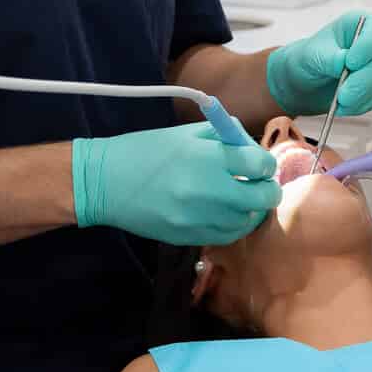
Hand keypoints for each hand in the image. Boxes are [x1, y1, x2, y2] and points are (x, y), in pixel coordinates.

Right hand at [73, 123, 279, 245]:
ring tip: (238, 198)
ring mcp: (199, 218)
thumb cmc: (145, 150)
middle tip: (257, 184)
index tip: (258, 164)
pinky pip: (226, 236)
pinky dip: (232, 225)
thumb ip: (223, 137)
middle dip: (266, 189)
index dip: (265, 164)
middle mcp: (209, 190)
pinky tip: (224, 213)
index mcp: (208, 157)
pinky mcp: (189, 237)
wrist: (105, 182)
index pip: (260, 164)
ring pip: (247, 221)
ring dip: (249, 209)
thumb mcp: (185, 134)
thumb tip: (251, 147)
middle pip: (263, 197)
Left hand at [265, 13, 371, 116]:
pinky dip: (362, 105)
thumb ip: (329, 57)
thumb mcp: (312, 54)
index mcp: (360, 22)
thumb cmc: (311, 57)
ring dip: (360, 97)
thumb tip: (343, 62)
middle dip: (362, 81)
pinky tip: (345, 106)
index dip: (369, 44)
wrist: (309, 79)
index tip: (351, 62)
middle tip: (343, 95)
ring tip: (339, 102)